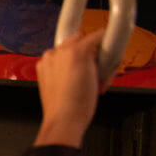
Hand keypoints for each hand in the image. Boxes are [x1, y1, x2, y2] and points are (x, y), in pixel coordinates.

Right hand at [33, 30, 111, 149]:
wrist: (63, 119)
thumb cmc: (63, 110)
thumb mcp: (59, 88)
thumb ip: (66, 74)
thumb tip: (83, 68)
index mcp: (45, 63)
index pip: (66, 49)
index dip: (78, 59)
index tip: (84, 71)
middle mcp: (52, 54)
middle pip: (78, 41)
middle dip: (89, 55)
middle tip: (93, 76)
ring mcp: (65, 51)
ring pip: (90, 41)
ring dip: (98, 57)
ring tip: (96, 81)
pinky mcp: (80, 51)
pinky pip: (101, 36)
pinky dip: (110, 47)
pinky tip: (106, 69)